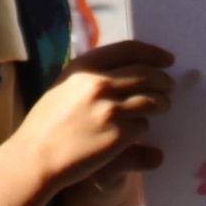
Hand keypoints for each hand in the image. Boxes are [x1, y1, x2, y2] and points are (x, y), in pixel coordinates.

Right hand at [9, 39, 174, 191]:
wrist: (37, 155)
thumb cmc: (47, 122)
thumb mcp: (65, 86)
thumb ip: (92, 75)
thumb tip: (125, 68)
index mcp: (85, 66)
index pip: (130, 50)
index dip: (154, 53)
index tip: (168, 59)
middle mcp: (100, 83)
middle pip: (147, 75)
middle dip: (163, 80)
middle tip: (169, 86)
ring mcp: (110, 109)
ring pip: (152, 100)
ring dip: (162, 103)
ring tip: (162, 106)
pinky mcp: (118, 134)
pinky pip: (143, 126)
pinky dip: (144, 126)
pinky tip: (137, 130)